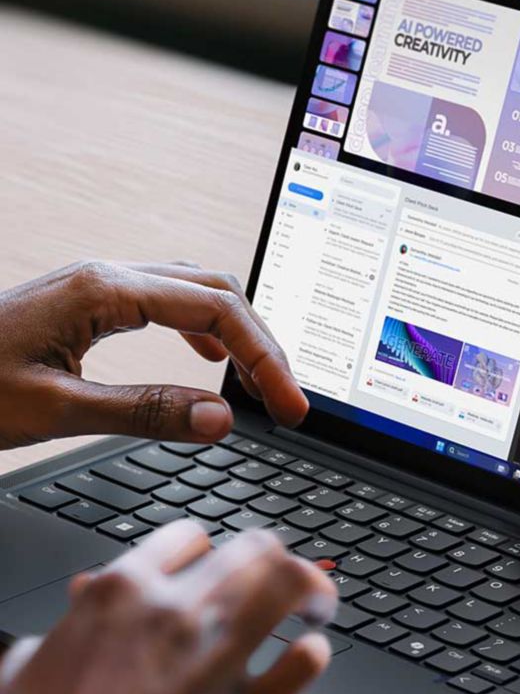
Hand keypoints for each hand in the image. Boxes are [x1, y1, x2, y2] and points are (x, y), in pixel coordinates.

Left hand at [0, 260, 306, 448]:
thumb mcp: (54, 409)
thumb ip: (144, 410)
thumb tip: (221, 417)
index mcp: (103, 291)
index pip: (215, 310)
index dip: (264, 359)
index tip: (290, 407)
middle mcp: (107, 276)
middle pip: (216, 291)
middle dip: (262, 344)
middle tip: (287, 401)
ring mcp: (98, 285)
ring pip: (195, 291)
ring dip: (237, 333)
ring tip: (262, 382)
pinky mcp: (89, 303)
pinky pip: (166, 300)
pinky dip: (203, 327)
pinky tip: (208, 355)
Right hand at [0, 520, 336, 693]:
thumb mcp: (31, 660)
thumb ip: (74, 619)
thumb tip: (86, 593)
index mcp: (124, 591)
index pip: (192, 536)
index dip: (210, 552)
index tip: (220, 569)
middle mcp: (178, 613)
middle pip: (255, 549)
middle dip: (274, 560)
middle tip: (285, 581)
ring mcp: (216, 660)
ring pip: (290, 587)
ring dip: (310, 590)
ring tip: (316, 606)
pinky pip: (303, 664)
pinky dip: (314, 653)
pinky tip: (310, 657)